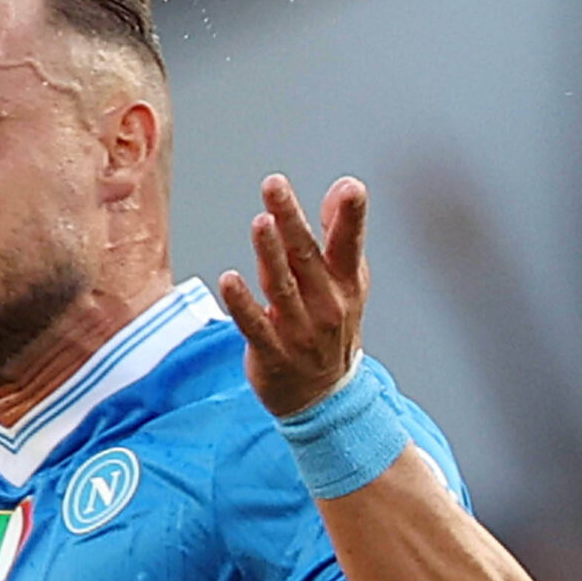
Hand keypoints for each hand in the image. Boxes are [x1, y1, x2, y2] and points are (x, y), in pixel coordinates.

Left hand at [216, 174, 370, 417]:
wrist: (323, 396)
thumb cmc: (330, 324)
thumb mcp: (346, 280)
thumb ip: (340, 233)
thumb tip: (346, 185)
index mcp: (345, 283)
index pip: (349, 244)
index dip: (352, 217)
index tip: (351, 189)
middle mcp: (327, 305)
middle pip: (306, 256)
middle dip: (291, 218)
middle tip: (275, 185)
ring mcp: (300, 331)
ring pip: (282, 287)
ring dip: (270, 254)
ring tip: (261, 223)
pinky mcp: (272, 353)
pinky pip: (255, 325)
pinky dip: (243, 304)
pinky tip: (229, 280)